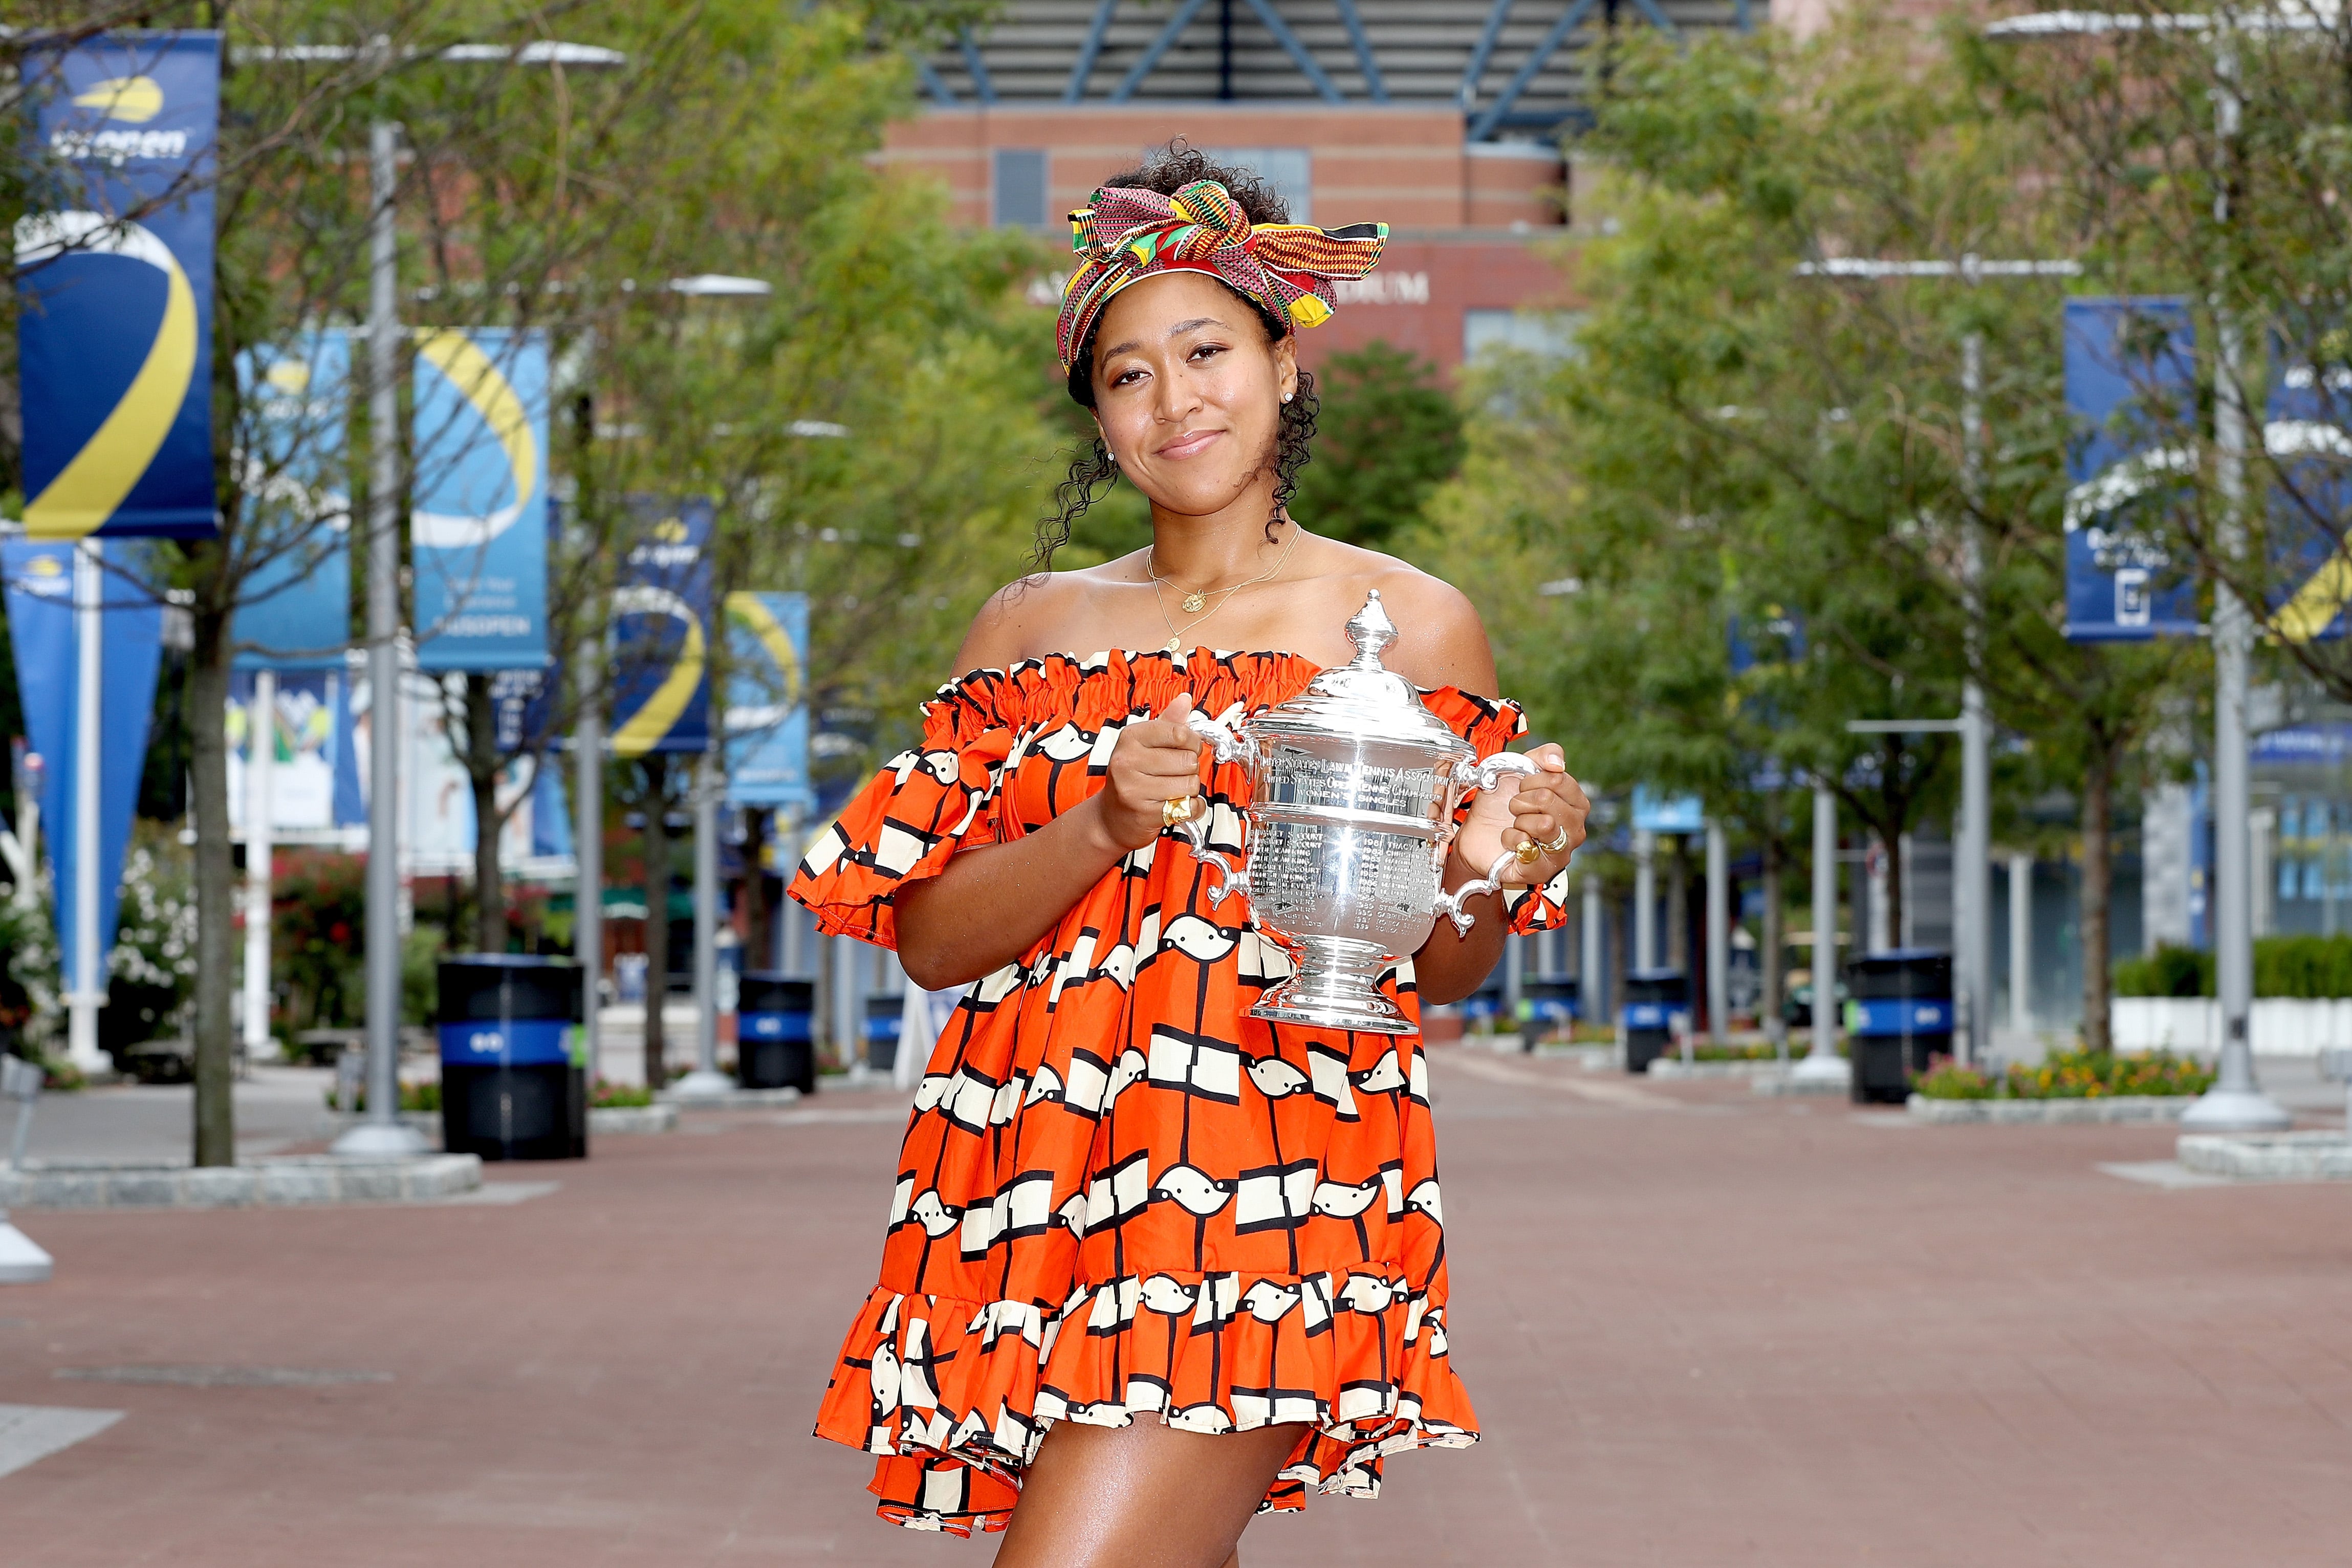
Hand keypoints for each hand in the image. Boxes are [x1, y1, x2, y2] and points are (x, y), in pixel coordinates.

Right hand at [1096, 692, 1207, 850]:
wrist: (1110, 817)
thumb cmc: (1132, 777)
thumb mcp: (1144, 745)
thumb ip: (1168, 722)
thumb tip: (1184, 699)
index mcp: (1130, 737)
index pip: (1179, 733)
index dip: (1193, 743)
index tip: (1187, 748)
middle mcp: (1127, 760)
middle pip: (1188, 760)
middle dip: (1189, 769)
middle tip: (1175, 774)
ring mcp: (1134, 788)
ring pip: (1190, 784)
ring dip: (1189, 789)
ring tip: (1172, 789)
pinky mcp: (1145, 813)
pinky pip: (1189, 807)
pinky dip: (1191, 808)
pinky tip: (1176, 805)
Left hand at [1455, 743, 1588, 885]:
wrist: (1476, 834)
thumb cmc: (1502, 804)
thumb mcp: (1519, 770)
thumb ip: (1543, 756)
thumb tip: (1558, 762)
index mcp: (1576, 804)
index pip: (1559, 779)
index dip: (1531, 779)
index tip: (1522, 787)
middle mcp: (1575, 830)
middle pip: (1549, 799)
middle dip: (1521, 800)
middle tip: (1515, 808)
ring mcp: (1561, 853)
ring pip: (1544, 824)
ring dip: (1519, 820)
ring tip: (1515, 825)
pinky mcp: (1541, 871)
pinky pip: (1528, 847)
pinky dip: (1510, 839)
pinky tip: (1511, 843)